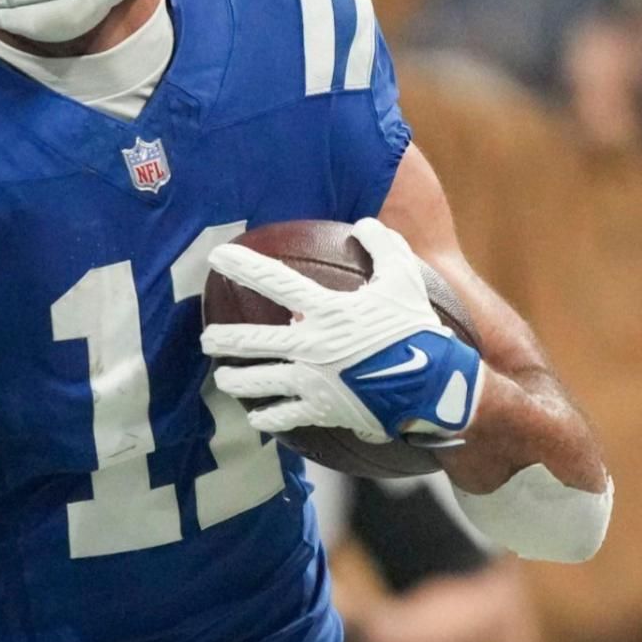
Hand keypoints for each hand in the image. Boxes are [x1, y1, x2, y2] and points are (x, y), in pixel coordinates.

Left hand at [200, 218, 483, 442]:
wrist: (436, 387)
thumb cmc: (418, 330)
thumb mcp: (405, 281)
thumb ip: (384, 248)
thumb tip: (365, 223)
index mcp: (325, 311)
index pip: (274, 281)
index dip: (243, 265)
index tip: (217, 256)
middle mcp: (310, 346)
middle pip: (252, 341)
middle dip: (223, 339)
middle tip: (205, 338)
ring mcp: (312, 381)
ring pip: (258, 382)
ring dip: (236, 380)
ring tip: (223, 379)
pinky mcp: (321, 410)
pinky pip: (284, 417)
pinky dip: (267, 417)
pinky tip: (257, 418)